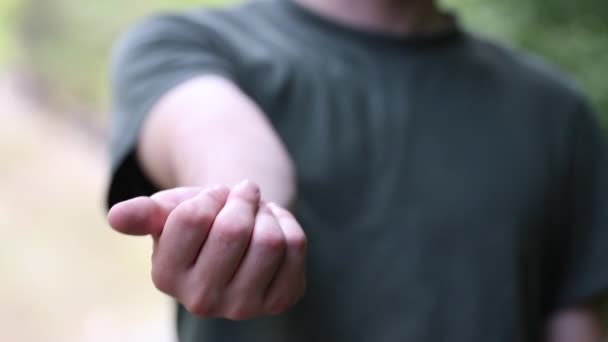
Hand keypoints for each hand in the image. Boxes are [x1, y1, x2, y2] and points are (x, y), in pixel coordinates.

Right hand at [107, 180, 306, 319]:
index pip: (193, 218)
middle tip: (242, 197)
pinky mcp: (279, 300)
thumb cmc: (199, 219)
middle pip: (233, 230)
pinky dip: (287, 223)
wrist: (238, 234)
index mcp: (165, 277)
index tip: (213, 196)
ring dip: (265, 212)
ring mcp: (243, 307)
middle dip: (241, 199)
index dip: (209, 194)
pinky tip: (274, 227)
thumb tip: (117, 217)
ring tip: (257, 213)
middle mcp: (201, 301)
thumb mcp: (168, 210)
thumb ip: (144, 213)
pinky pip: (295, 246)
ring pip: (269, 240)